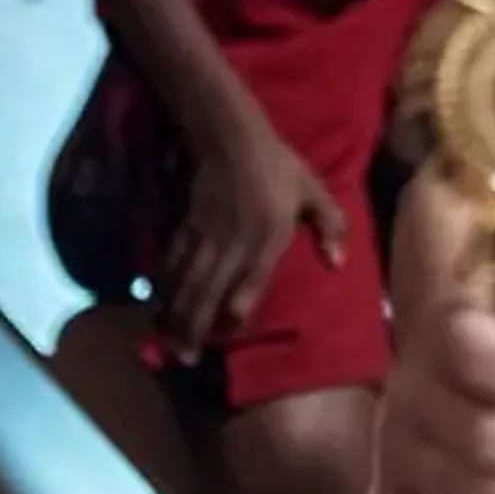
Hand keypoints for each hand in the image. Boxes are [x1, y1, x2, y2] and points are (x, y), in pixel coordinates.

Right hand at [156, 106, 344, 361]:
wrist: (229, 135)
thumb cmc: (276, 165)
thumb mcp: (313, 190)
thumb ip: (330, 226)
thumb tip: (337, 265)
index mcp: (267, 240)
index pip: (248, 288)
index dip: (234, 316)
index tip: (224, 337)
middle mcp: (233, 245)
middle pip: (208, 295)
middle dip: (194, 329)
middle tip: (185, 358)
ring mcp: (205, 237)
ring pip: (185, 284)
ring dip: (174, 315)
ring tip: (168, 343)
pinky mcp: (184, 227)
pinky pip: (171, 263)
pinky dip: (163, 286)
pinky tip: (157, 303)